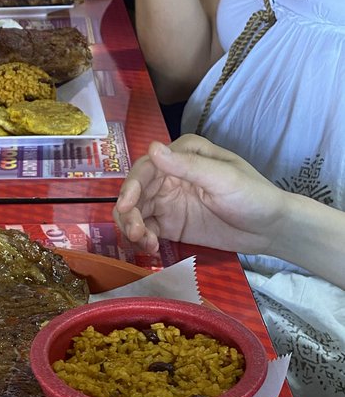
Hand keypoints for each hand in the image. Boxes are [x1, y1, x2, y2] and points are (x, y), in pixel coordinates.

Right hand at [113, 136, 287, 256]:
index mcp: (183, 155)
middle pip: (135, 192)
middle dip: (129, 212)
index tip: (126, 207)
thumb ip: (187, 166)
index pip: (146, 167)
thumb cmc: (252, 195)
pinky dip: (142, 239)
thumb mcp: (222, 178)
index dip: (131, 187)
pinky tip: (151, 248)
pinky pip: (146, 229)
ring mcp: (168, 201)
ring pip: (136, 212)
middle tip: (134, 234)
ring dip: (132, 227)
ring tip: (144, 243)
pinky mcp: (170, 224)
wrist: (270, 229)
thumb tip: (152, 148)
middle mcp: (170, 174)